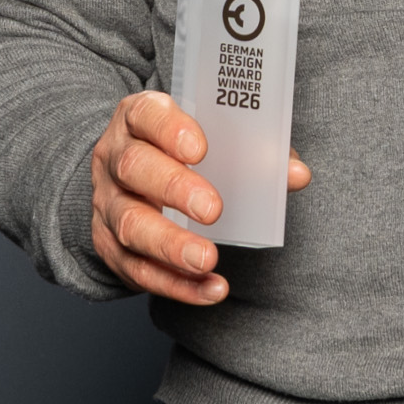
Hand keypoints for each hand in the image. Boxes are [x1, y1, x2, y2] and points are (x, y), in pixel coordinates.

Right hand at [87, 91, 312, 305]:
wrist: (126, 185)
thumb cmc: (178, 155)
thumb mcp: (205, 139)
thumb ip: (252, 152)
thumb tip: (296, 174)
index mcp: (138, 121)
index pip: (145, 115)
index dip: (169, 129)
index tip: (200, 149)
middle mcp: (115, 158)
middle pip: (134, 167)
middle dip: (174, 188)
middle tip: (213, 209)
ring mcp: (107, 204)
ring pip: (130, 224)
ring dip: (171, 245)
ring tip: (206, 259)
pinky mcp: (109, 247)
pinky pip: (138, 270)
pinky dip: (176, 284)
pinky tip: (209, 289)